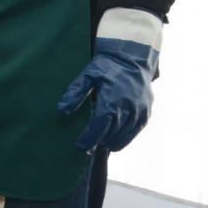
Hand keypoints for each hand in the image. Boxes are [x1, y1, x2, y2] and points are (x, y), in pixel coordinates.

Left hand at [58, 38, 158, 153]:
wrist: (132, 59)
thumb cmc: (107, 67)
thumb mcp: (87, 76)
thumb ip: (74, 93)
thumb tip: (61, 110)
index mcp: (112, 99)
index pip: (99, 125)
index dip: (88, 138)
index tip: (79, 147)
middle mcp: (128, 108)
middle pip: (110, 133)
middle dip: (97, 142)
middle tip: (86, 148)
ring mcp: (139, 112)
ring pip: (123, 136)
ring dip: (110, 143)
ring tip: (98, 145)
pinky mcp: (146, 114)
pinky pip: (134, 133)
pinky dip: (123, 139)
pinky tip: (113, 141)